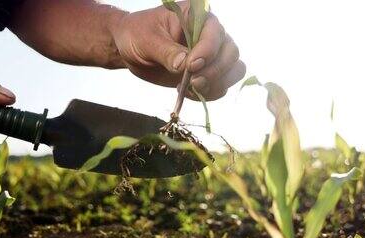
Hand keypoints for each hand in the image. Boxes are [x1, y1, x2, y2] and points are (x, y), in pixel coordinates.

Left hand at [113, 2, 245, 100]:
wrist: (131, 49)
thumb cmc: (137, 35)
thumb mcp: (146, 40)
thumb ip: (166, 51)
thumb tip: (183, 65)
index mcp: (196, 16)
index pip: (215, 33)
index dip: (208, 50)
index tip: (191, 66)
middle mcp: (210, 34)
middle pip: (231, 53)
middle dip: (215, 71)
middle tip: (194, 82)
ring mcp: (212, 55)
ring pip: (234, 70)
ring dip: (217, 83)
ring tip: (192, 88)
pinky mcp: (208, 73)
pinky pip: (222, 86)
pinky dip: (210, 93)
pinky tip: (188, 92)